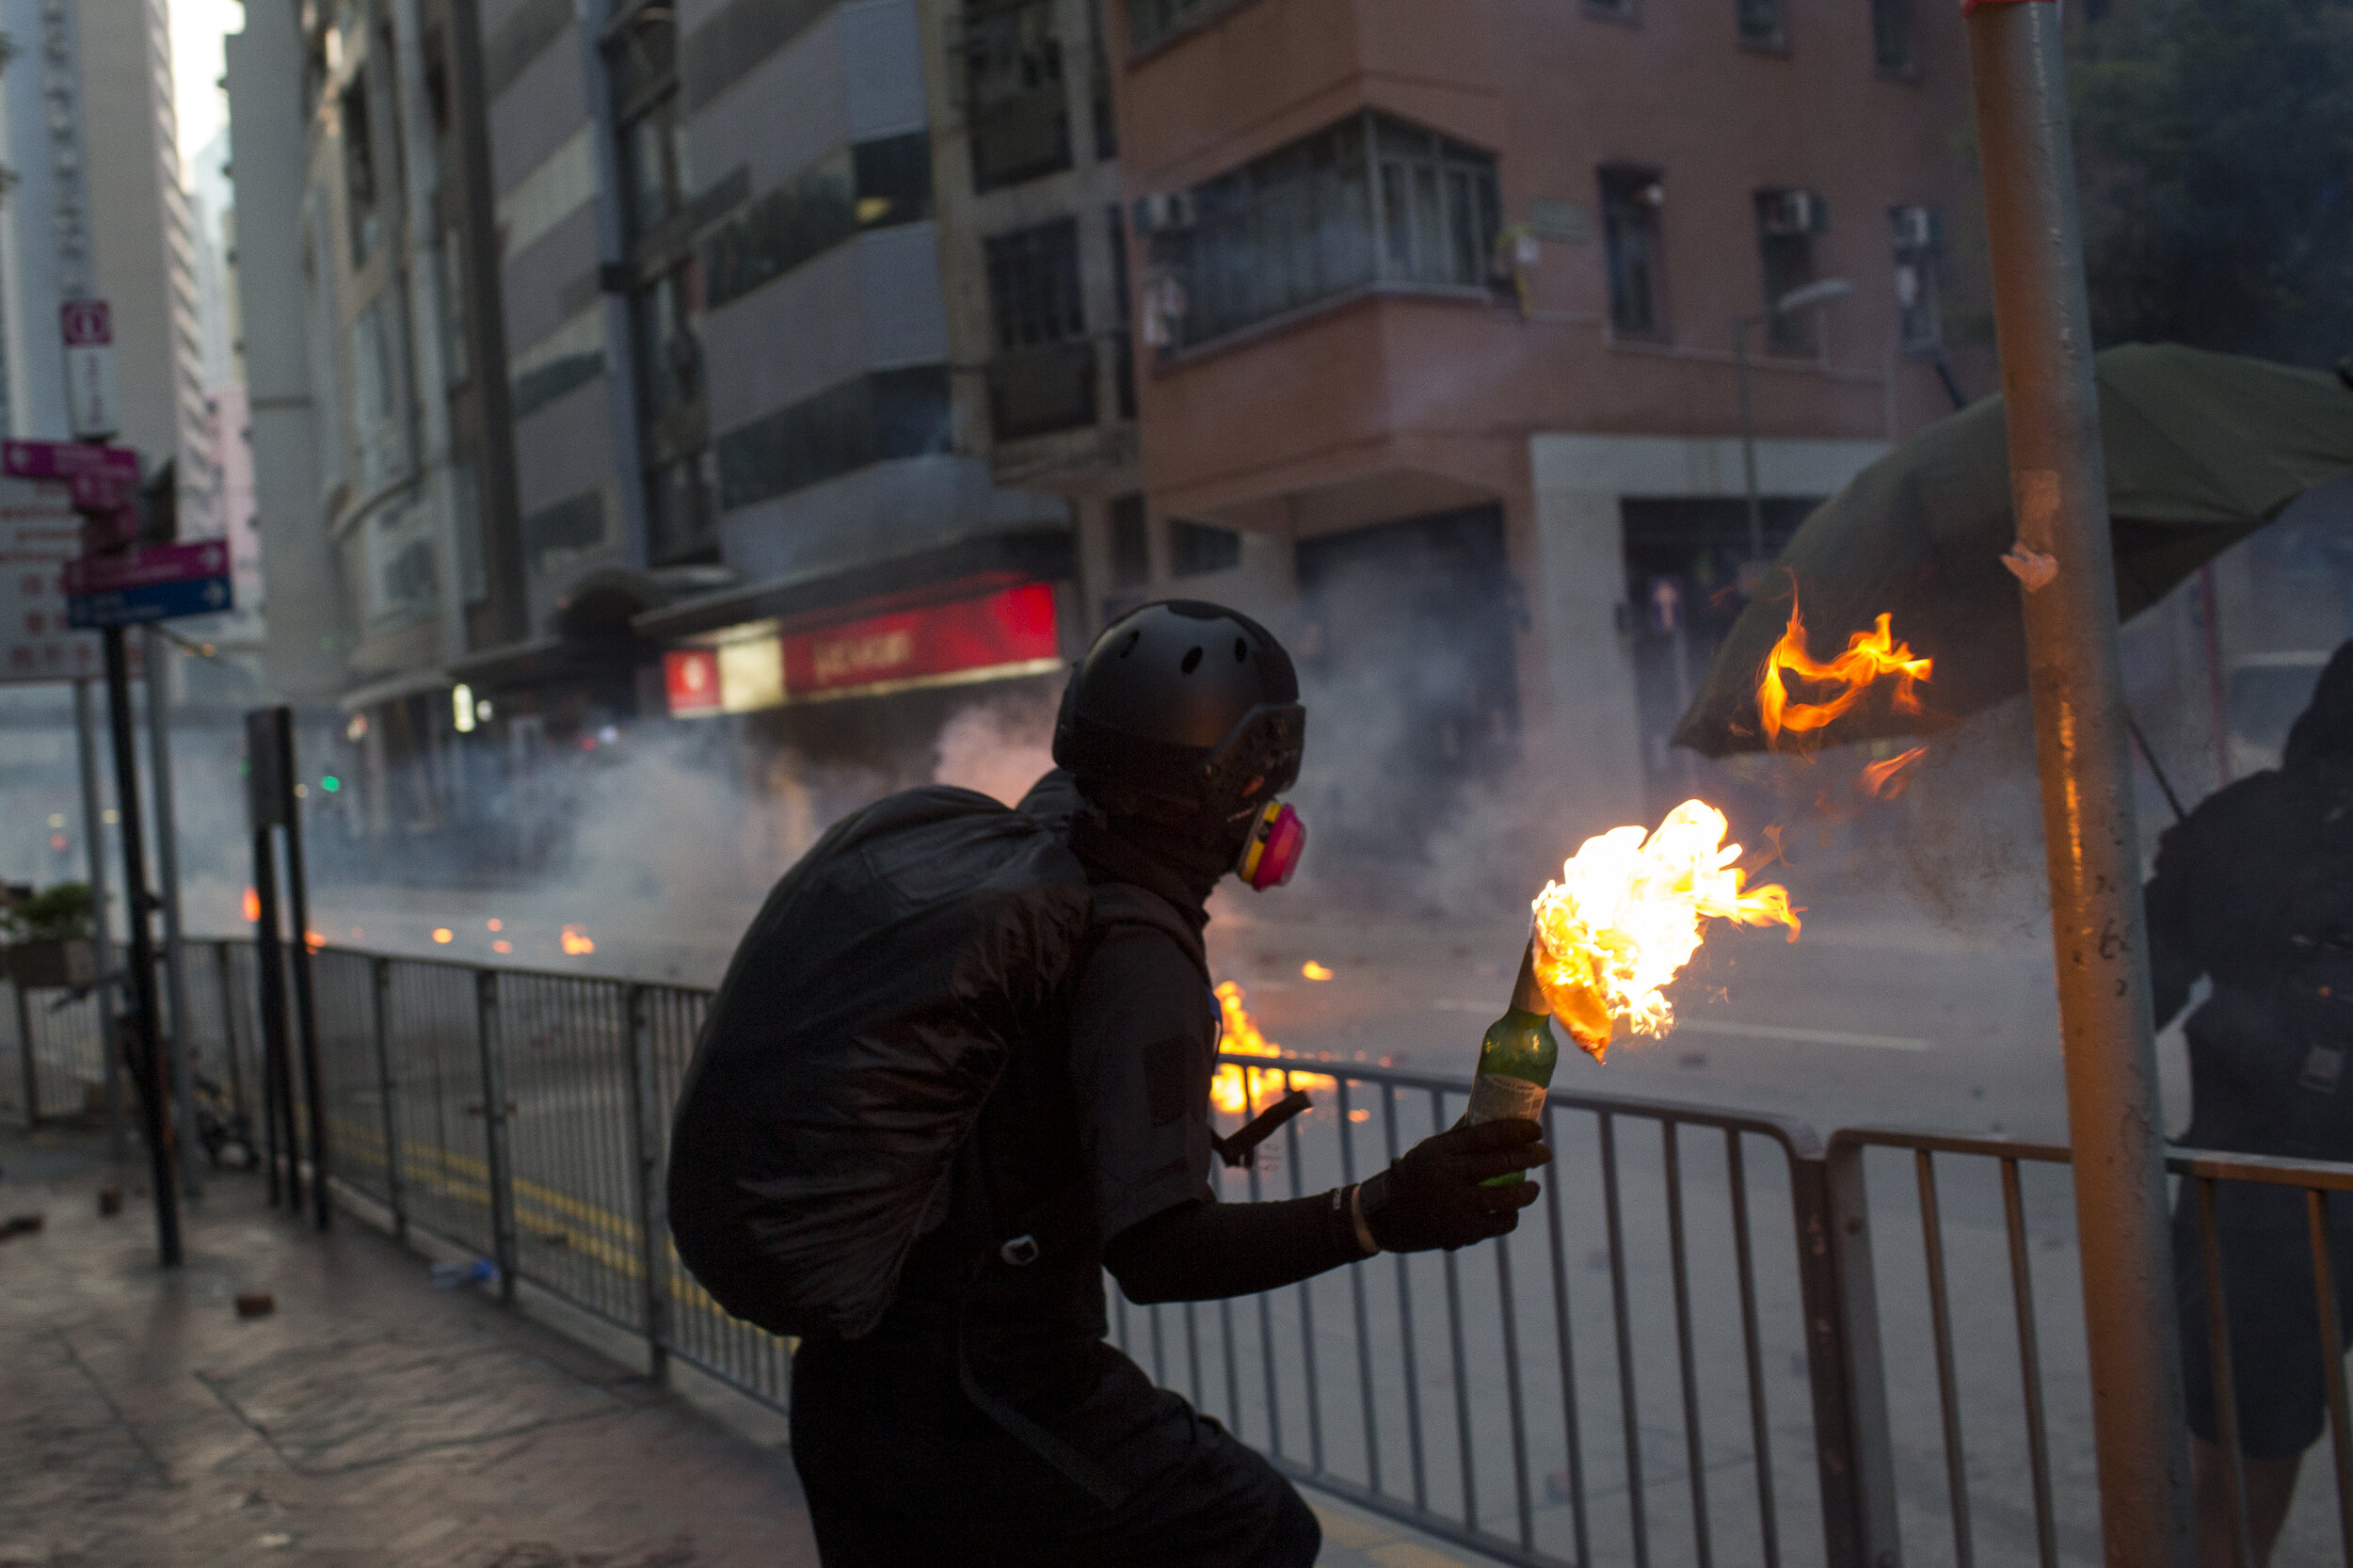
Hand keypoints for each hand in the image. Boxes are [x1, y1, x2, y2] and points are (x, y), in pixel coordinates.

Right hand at [1357, 1119, 1549, 1252]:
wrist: (1385, 1217)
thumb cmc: (1414, 1176)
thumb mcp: (1431, 1149)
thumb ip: (1461, 1135)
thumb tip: (1494, 1112)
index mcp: (1441, 1151)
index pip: (1488, 1135)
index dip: (1518, 1131)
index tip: (1537, 1129)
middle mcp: (1448, 1178)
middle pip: (1502, 1163)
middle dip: (1531, 1156)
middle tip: (1545, 1154)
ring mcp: (1456, 1208)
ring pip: (1508, 1197)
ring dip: (1528, 1191)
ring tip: (1534, 1187)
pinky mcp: (1462, 1233)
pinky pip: (1500, 1223)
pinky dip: (1510, 1215)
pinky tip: (1511, 1210)